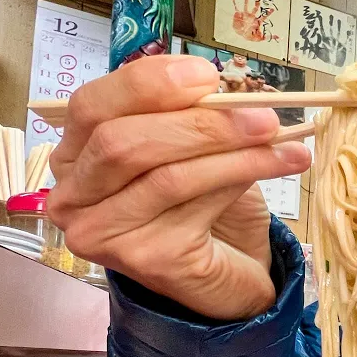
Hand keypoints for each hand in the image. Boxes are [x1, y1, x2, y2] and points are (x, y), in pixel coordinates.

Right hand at [48, 55, 310, 319]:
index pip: (91, 106)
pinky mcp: (145, 261)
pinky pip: (195, 208)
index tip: (207, 75)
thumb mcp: (193, 150)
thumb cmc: (203, 210)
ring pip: (166, 177)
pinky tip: (276, 167)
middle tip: (261, 116)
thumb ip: (190, 118)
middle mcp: (73, 198)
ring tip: (282, 142)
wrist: (226, 281)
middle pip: (122, 143)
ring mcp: (104, 235)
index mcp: (75, 157)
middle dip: (199, 123)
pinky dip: (239, 181)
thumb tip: (222, 89)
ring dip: (233, 153)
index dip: (147, 85)